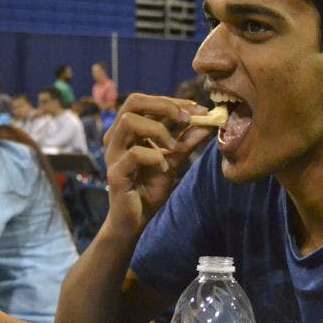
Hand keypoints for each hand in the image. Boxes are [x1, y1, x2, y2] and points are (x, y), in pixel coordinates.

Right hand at [101, 93, 210, 233]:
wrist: (135, 220)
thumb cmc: (148, 189)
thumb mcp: (172, 161)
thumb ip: (186, 142)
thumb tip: (208, 122)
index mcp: (127, 132)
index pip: (144, 101)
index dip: (171, 101)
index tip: (196, 109)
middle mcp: (116, 139)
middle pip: (133, 102)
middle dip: (164, 106)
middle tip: (187, 118)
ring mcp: (113, 155)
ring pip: (129, 122)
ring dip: (158, 129)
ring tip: (172, 146)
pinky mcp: (115, 173)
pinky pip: (135, 154)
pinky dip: (155, 157)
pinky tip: (164, 169)